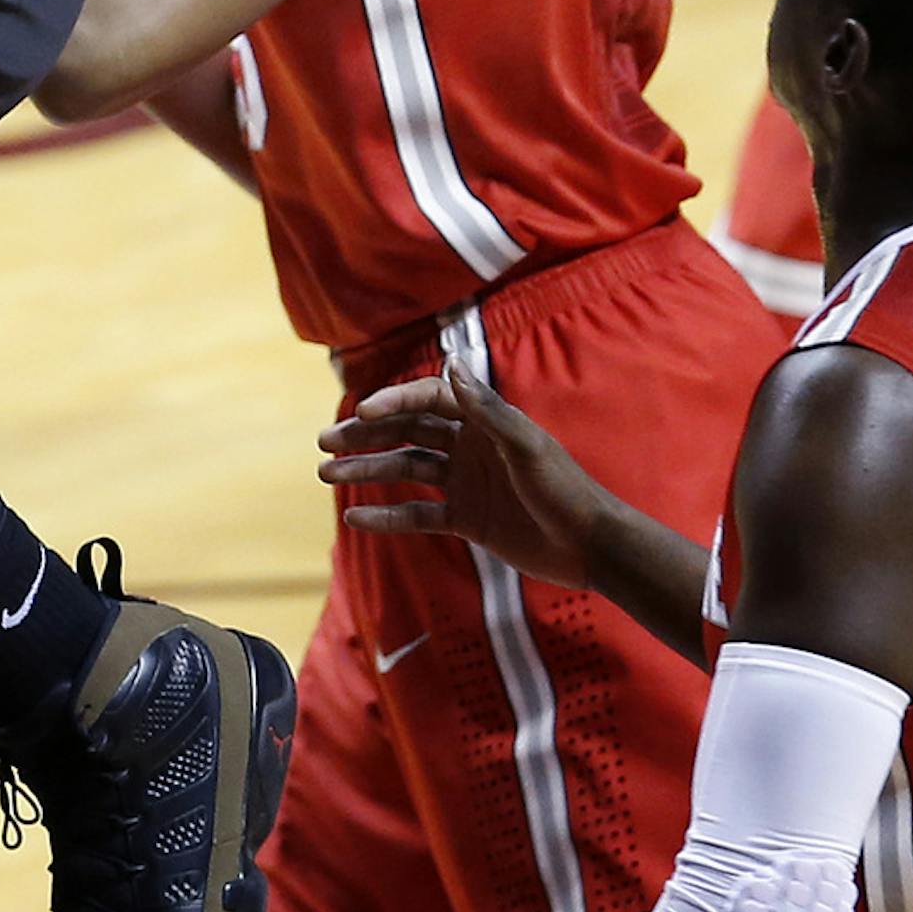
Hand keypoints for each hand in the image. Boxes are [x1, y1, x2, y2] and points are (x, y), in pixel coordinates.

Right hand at [319, 361, 606, 588]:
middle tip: (324, 441)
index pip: (426, 400)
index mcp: (483, 420)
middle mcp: (468, 445)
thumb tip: (450, 364)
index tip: (361, 413)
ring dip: (366, 469)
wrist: (588, 546)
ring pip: (405, 469)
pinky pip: (418, 514)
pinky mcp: (466, 519)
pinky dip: (388, 515)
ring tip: (325, 474)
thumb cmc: (564, 489)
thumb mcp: (526, 448)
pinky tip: (356, 517)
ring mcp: (465, 482)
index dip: (393, 403)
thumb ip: (487, 409)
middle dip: (364, 434)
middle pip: (406, 432)